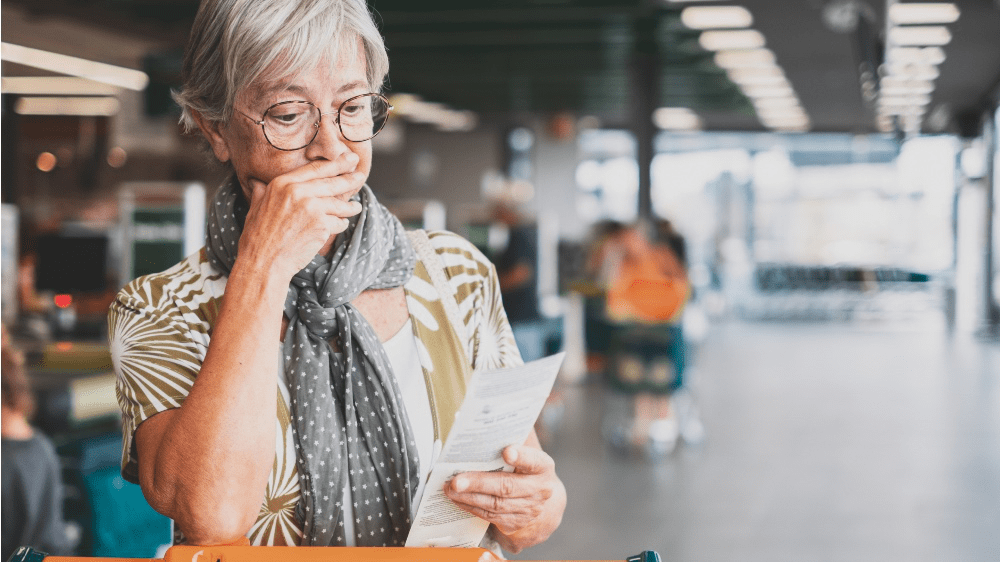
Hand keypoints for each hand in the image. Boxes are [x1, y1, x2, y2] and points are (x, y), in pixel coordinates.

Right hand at [238, 154, 363, 278]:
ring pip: (339, 204)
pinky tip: (341, 225)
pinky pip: (339, 222)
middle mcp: (298, 192)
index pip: (315, 169)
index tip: (348, 159)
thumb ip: (261, 192)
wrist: (264, 262)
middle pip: (331, 182)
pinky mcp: (322, 225)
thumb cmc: (257, 238)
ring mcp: (312, 208)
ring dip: (350, 206)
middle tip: (360, 174)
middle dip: (349, 179)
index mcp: (282, 184)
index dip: (335, 163)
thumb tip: (257, 182)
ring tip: (356, 207)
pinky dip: (341, 224)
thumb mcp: (255, 208)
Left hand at [444, 436, 565, 553]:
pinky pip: (489, 516)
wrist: (540, 499)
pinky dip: (470, 507)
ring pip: (495, 504)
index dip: (521, 456)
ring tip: (449, 489)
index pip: (533, 460)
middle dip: (479, 483)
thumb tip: (487, 417)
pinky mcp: (514, 522)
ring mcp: (528, 509)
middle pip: (507, 487)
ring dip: (469, 497)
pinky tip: (456, 498)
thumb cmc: (525, 466)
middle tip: (456, 480)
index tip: (506, 451)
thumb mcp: (527, 450)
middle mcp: (539, 490)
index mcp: (543, 467)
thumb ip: (513, 435)